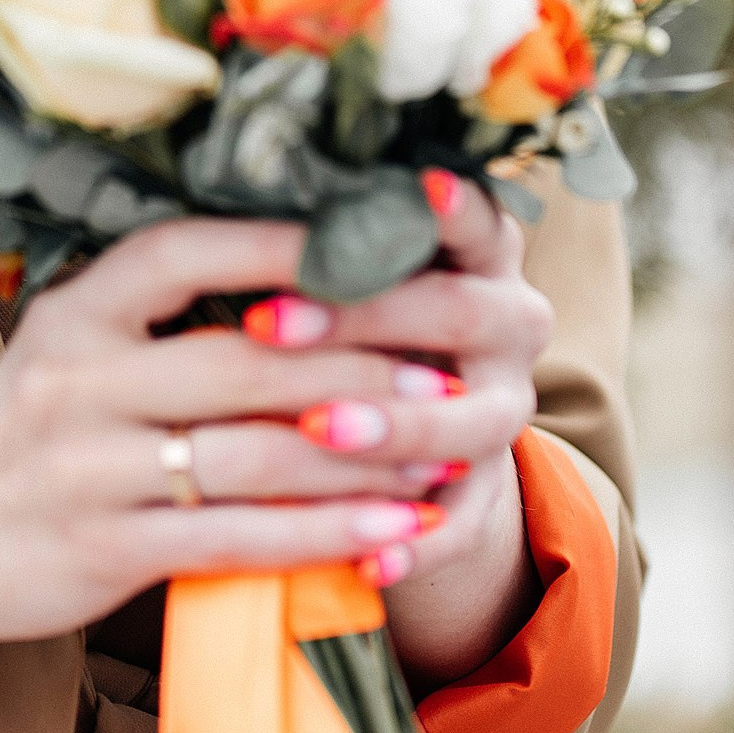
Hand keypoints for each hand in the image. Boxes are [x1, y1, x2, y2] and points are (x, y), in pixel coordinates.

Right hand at [0, 215, 484, 732]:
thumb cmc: (35, 429)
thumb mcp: (75, 341)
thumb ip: (166, 309)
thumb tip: (311, 268)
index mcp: (77, 308)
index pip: (187, 252)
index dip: (285, 244)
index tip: (382, 239)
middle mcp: (78, 377)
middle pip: (247, 361)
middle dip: (365, 360)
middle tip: (458, 360)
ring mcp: (90, 467)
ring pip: (257, 455)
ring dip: (366, 455)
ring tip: (449, 450)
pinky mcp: (108, 549)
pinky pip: (241, 538)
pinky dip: (328, 533)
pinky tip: (395, 529)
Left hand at [291, 171, 550, 693]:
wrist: (408, 427)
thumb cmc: (347, 311)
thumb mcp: (349, 261)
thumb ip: (320, 229)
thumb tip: (225, 173)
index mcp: (478, 249)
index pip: (473, 216)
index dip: (443, 207)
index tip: (412, 186)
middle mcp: (508, 322)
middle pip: (454, 312)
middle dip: (359, 317)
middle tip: (264, 323)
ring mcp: (504, 409)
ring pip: (467, 422)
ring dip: (389, 426)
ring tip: (314, 431)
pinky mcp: (492, 489)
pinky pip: (464, 523)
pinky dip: (416, 544)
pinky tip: (365, 558)